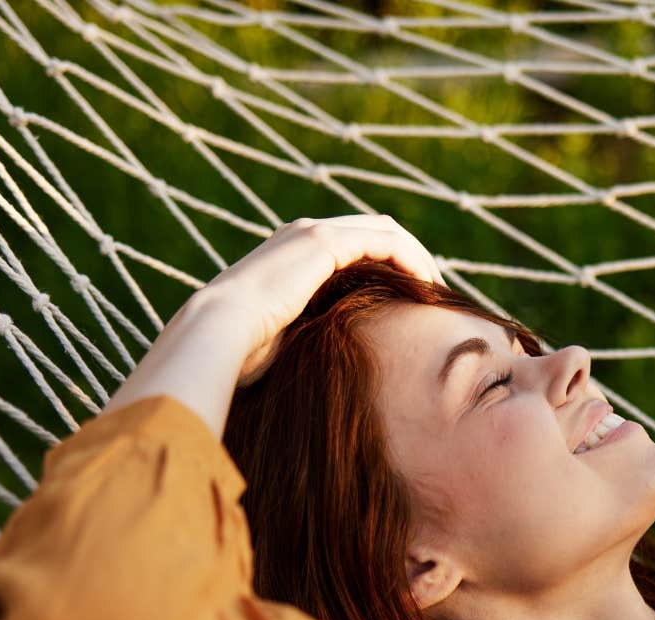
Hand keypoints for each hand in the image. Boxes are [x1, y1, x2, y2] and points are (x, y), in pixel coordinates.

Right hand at [199, 213, 442, 387]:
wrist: (218, 332)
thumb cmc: (242, 349)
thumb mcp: (285, 336)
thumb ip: (310, 330)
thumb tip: (330, 356)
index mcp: (292, 252)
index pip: (354, 245)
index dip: (389, 265)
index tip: (413, 298)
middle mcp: (303, 233)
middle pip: (375, 230)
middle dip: (409, 256)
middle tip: (432, 291)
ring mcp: (313, 232)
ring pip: (386, 231)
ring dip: (417, 258)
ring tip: (436, 291)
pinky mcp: (325, 243)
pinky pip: (387, 242)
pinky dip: (412, 261)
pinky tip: (428, 288)